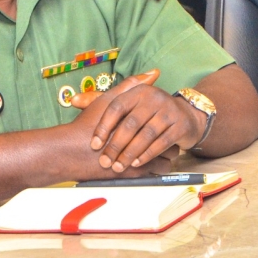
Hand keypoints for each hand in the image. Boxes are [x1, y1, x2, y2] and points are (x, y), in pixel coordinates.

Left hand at [72, 68, 204, 171]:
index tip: (93, 145)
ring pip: (146, 134)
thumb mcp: (126, 102)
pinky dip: (147, 154)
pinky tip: (136, 163)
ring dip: (130, 153)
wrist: (184, 116)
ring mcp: (169, 111)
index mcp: (138, 91)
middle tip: (104, 162)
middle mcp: (155, 97)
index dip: (104, 126)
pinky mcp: (180, 125)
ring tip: (118, 166)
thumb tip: (73, 99)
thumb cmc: (148, 112)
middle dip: (116, 145)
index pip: (117, 106)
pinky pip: (161, 142)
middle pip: (131, 123)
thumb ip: (100, 100)